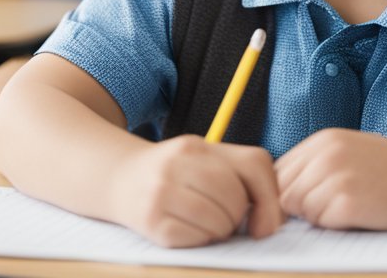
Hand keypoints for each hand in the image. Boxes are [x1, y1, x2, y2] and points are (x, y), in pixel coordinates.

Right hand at [113, 134, 281, 247]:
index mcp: (197, 146)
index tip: (264, 218)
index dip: (269, 197)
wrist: (118, 179)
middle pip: (235, 197)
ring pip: (217, 221)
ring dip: (221, 231)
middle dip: (239, 217)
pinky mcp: (150, 222)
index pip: (253, 164)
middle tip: (228, 219)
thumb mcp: (203, 159)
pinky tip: (190, 230)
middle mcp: (177, 164)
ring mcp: (161, 192)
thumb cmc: (173, 174)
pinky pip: (194, 239)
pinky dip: (200, 240)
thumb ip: (240, 176)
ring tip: (209, 226)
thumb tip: (269, 222)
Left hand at [276, 129, 386, 229]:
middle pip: (285, 192)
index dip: (290, 189)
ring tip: (347, 206)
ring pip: (300, 210)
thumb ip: (316, 160)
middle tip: (329, 205)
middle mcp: (326, 156)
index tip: (308, 197)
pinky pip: (320, 222)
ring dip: (318, 216)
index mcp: (323, 140)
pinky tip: (355, 214)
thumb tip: (282, 184)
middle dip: (301, 205)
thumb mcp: (348, 147)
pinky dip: (333, 224)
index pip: (280, 171)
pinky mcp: (348, 204)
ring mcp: (337, 179)